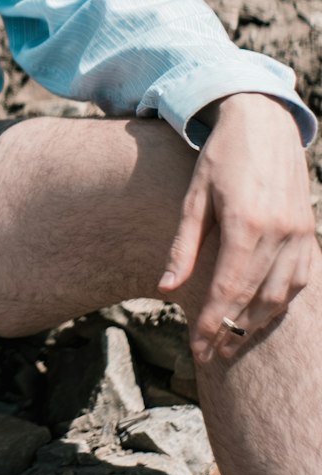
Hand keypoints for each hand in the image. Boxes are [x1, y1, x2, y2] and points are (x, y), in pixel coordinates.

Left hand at [158, 93, 316, 363]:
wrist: (264, 122)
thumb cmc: (221, 156)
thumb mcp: (194, 197)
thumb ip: (184, 245)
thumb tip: (166, 288)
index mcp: (246, 224)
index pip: (227, 290)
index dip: (212, 324)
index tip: (198, 348)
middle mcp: (279, 233)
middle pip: (255, 300)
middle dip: (232, 331)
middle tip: (210, 353)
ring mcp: (300, 233)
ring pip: (282, 296)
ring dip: (257, 323)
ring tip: (232, 339)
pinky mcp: (309, 230)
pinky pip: (301, 279)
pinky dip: (282, 301)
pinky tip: (263, 312)